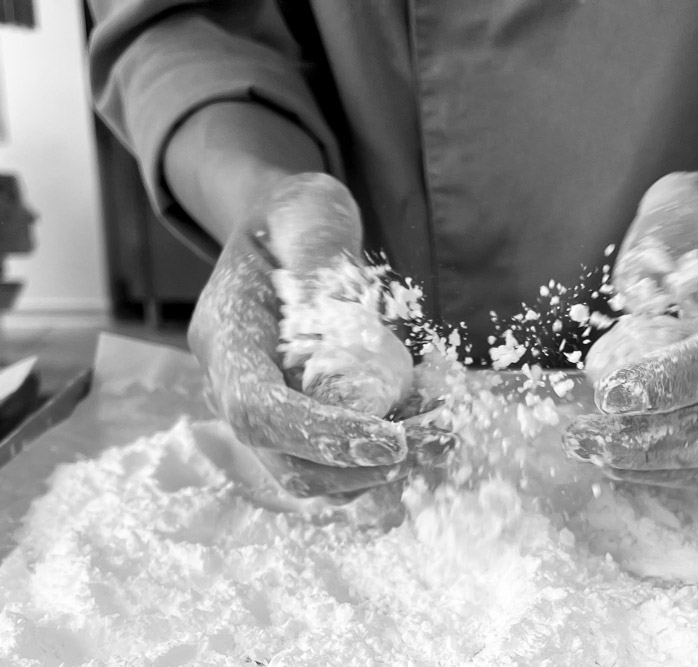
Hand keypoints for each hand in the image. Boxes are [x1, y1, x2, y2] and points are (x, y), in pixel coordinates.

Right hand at [189, 173, 451, 498]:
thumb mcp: (306, 214)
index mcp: (225, 337)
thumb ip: (318, 249)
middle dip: (365, 466)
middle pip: (286, 462)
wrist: (285, 240)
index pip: (257, 409)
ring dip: (382, 471)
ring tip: (440, 434)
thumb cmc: (293, 221)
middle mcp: (233, 387)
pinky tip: (423, 428)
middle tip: (437, 442)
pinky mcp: (298, 425)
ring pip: (314, 477)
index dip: (320, 435)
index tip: (390, 439)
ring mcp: (265, 413)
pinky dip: (382, 462)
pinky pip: (334, 467)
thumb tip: (338, 301)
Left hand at [563, 172, 697, 486]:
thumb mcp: (686, 200)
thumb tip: (637, 294)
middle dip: (653, 440)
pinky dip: (665, 469)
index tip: (611, 394)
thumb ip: (664, 236)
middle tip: (583, 437)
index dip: (680, 379)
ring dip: (651, 463)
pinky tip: (614, 456)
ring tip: (587, 447)